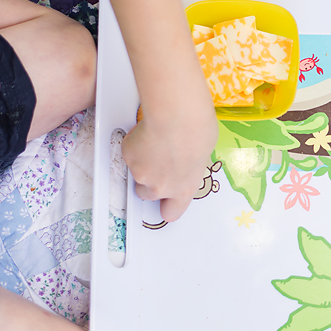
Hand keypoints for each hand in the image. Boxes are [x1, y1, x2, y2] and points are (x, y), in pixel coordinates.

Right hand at [121, 84, 218, 221]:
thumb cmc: (197, 133)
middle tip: (157, 163)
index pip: (171, 213)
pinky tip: (148, 133)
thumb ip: (189, 167)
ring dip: (142, 161)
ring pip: (136, 172)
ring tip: (157, 142)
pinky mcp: (128, 157)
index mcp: (184, 190)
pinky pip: (130, 153)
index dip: (166, 206)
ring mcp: (141, 174)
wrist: (177, 118)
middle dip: (149, 181)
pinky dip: (135, 145)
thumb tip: (185, 162)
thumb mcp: (202, 157)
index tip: (165, 200)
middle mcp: (161, 188)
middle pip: (145, 194)